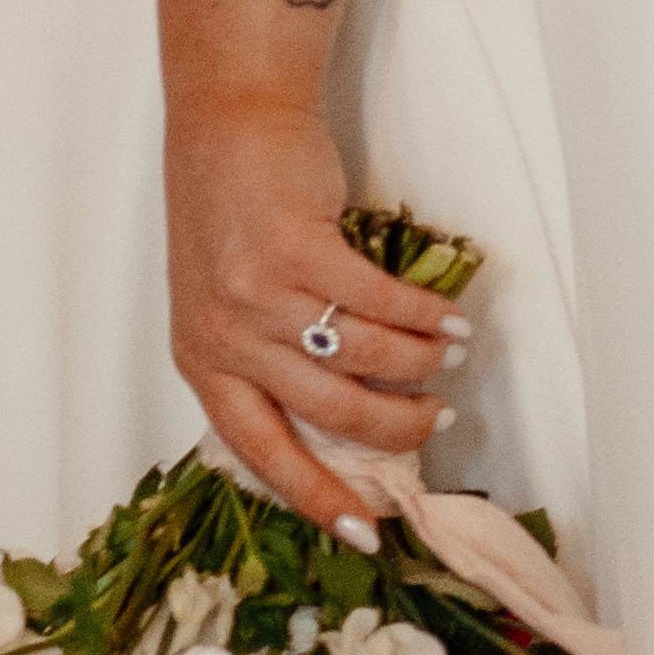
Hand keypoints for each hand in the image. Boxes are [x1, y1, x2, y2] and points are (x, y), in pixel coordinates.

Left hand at [166, 93, 462, 531]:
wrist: (229, 121)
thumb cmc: (232, 213)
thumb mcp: (225, 302)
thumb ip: (267, 359)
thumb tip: (351, 421)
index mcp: (203, 362)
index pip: (263, 453)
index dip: (319, 498)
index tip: (367, 533)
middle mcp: (224, 335)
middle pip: (331, 412)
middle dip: (398, 427)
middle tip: (435, 419)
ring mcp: (255, 292)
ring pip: (363, 358)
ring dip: (420, 363)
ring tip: (447, 356)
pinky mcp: (293, 247)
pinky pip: (378, 302)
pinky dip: (425, 315)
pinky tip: (449, 316)